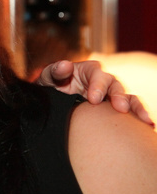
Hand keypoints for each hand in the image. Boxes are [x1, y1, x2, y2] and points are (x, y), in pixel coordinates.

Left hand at [37, 60, 152, 123]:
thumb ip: (55, 71)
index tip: (94, 99)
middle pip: (115, 85)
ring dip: (136, 108)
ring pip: (128, 98)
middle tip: (120, 108)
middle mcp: (102, 81)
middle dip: (119, 96)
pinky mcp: (114, 109)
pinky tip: (148, 128)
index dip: (98, 85)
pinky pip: (131, 113)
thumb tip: (65, 65)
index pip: (97, 74)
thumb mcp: (48, 78)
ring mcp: (110, 96)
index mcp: (87, 71)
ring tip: (145, 121)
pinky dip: (140, 118)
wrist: (51, 104)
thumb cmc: (50, 87)